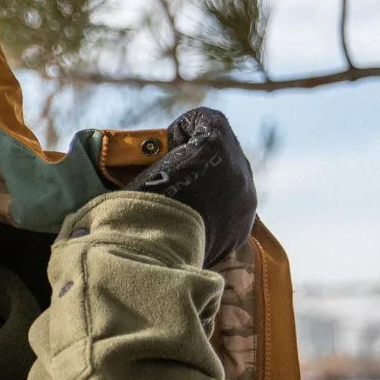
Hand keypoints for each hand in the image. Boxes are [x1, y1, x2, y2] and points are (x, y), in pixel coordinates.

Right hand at [127, 107, 256, 265]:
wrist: (148, 259)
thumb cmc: (136, 210)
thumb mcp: (139, 169)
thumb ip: (156, 156)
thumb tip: (149, 161)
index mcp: (214, 145)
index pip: (204, 119)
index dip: (181, 130)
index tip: (164, 148)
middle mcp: (238, 169)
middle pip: (221, 149)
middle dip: (198, 157)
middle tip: (170, 174)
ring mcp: (244, 202)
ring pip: (228, 178)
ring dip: (207, 183)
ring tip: (179, 200)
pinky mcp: (240, 229)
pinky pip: (230, 207)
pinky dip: (212, 209)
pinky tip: (189, 220)